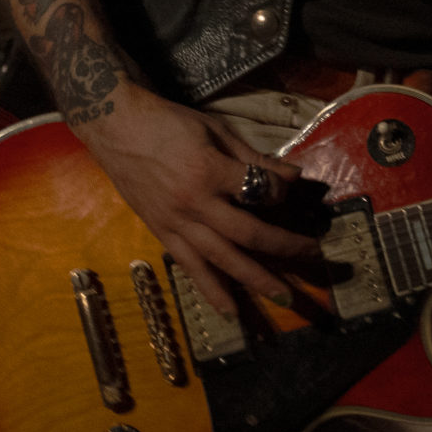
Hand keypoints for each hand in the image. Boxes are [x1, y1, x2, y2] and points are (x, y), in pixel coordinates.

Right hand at [74, 88, 315, 314]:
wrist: (115, 126)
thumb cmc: (168, 122)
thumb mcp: (215, 130)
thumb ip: (254, 158)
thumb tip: (294, 176)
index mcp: (209, 171)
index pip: (259, 190)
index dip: (282, 191)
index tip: (290, 188)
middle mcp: (194, 203)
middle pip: (249, 233)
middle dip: (286, 246)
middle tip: (316, 256)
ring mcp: (176, 221)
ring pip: (222, 258)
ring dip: (256, 280)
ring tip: (284, 297)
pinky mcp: (161, 232)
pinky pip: (190, 266)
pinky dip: (211, 290)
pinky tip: (230, 310)